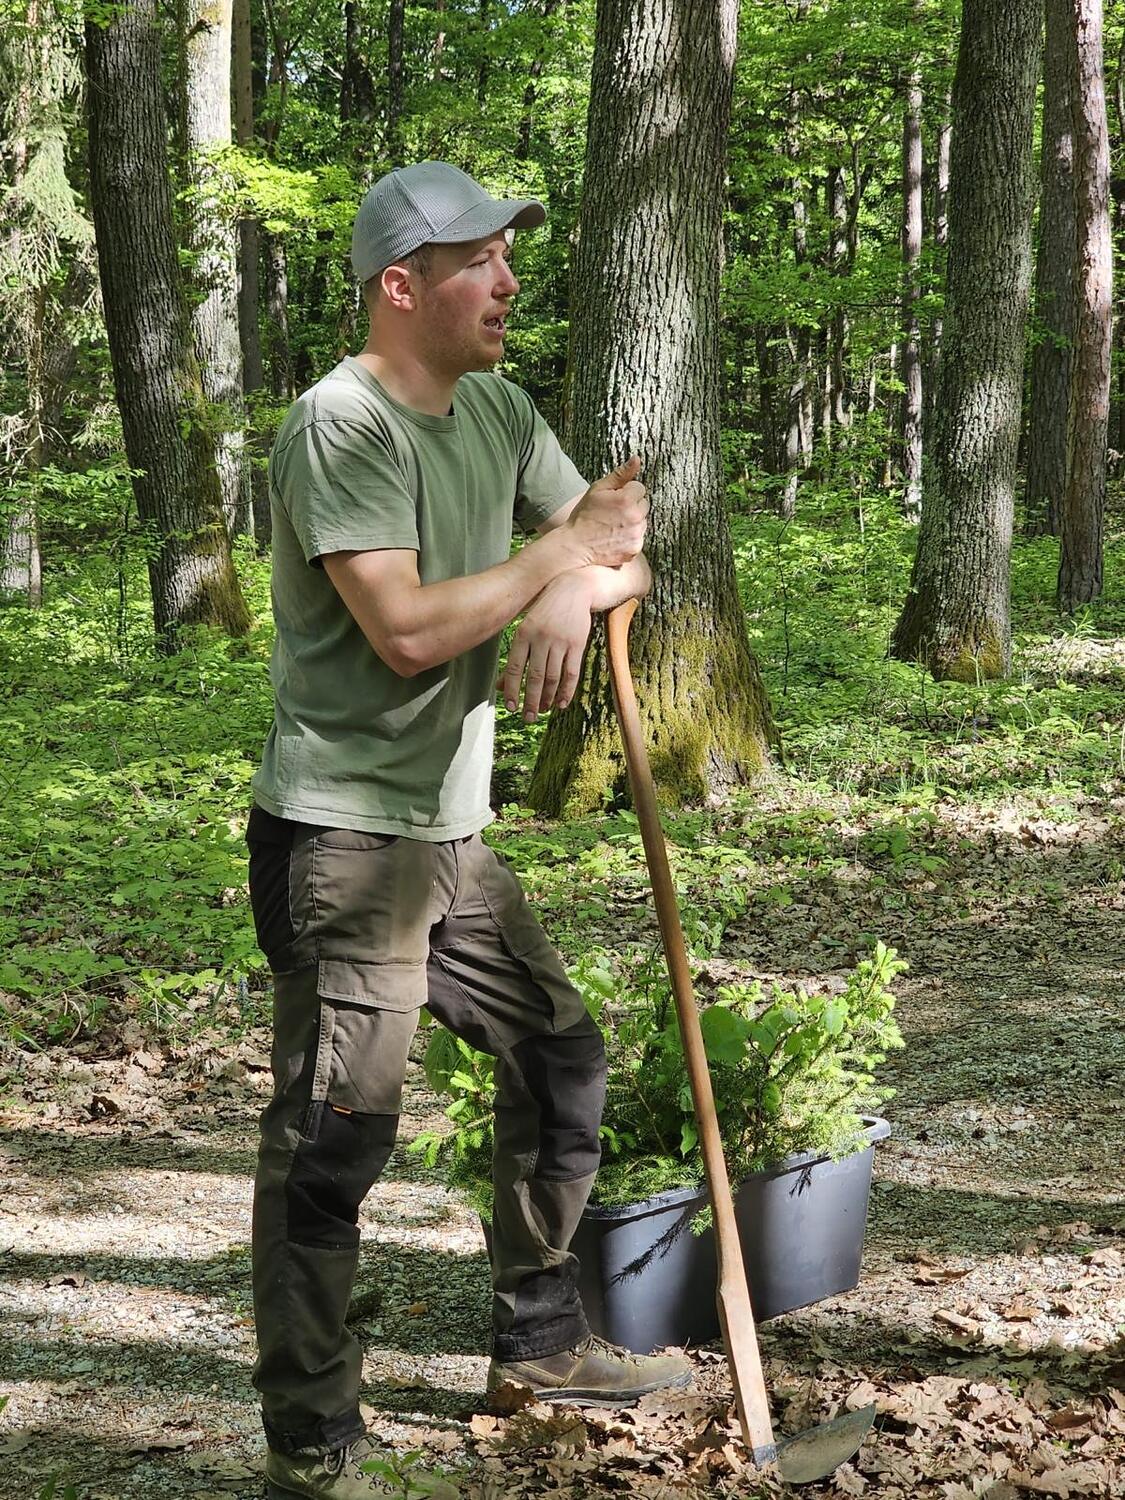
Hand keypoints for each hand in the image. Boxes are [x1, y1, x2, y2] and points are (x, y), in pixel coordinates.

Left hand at [500, 572, 596, 721]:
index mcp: (523, 634)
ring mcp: (560, 642)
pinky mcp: (577, 645)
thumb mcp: (526, 629)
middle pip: (534, 676)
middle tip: (528, 718)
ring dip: (547, 697)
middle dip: (530, 700)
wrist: (574, 589)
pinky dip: (566, 691)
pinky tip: (560, 703)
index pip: (514, 667)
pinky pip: (571, 673)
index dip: (511, 689)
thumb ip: (515, 657)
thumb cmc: (545, 612)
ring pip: (552, 677)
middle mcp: (541, 638)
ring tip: (542, 710)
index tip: (510, 708)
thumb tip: (500, 686)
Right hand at [563, 455, 648, 568]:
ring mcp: (636, 534)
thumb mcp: (598, 489)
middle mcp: (635, 517)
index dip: (625, 492)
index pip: (639, 488)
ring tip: (613, 526)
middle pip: (644, 504)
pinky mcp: (635, 548)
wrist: (575, 546)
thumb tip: (636, 459)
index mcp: (627, 499)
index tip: (613, 500)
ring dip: (632, 521)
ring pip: (642, 521)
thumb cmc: (584, 516)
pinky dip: (630, 537)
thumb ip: (620, 474)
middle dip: (632, 506)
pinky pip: (639, 537)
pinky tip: (615, 537)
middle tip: (613, 513)